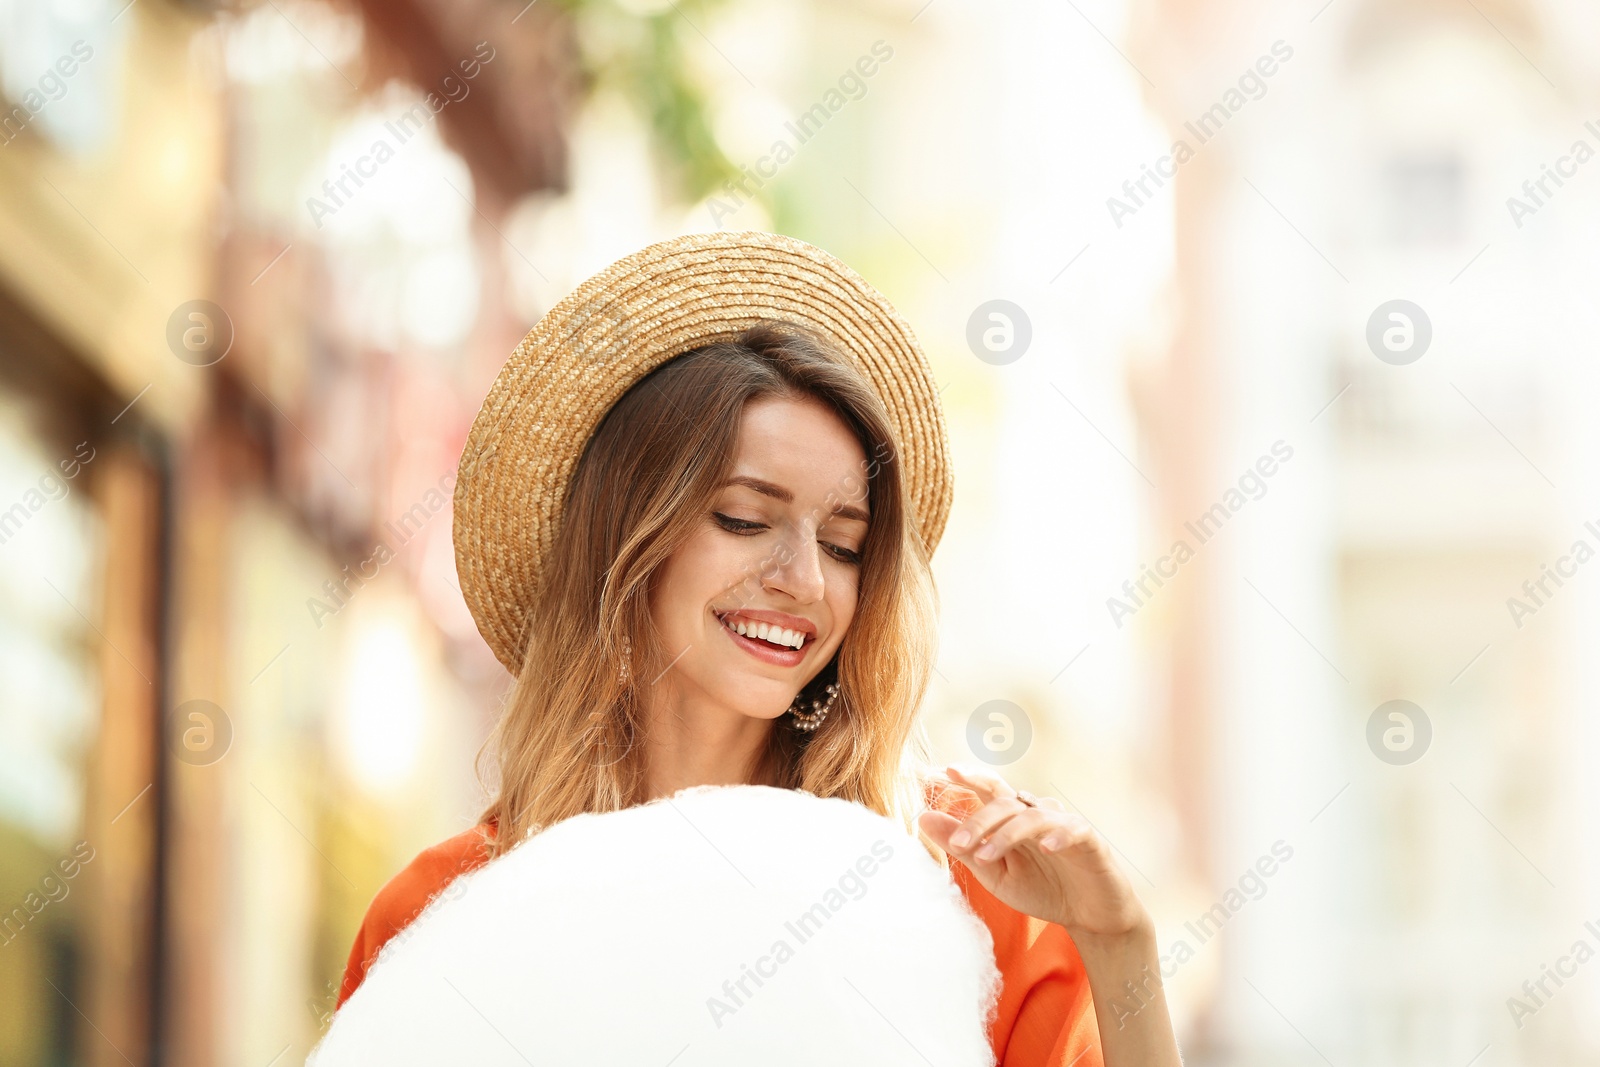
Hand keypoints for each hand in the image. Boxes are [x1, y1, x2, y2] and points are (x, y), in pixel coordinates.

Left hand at [917, 764, 1146, 939]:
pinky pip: (1073, 830)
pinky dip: (1058, 836)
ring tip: (985, 856)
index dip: (967, 776)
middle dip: (977, 821)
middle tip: (956, 845)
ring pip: (1032, 815)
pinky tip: (1045, 848)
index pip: (988, 788)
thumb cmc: (1042, 889)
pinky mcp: (1090, 840)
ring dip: (1006, 834)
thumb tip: (922, 817)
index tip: (941, 771)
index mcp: (1013, 817)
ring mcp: (1064, 824)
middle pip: (1004, 802)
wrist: (1090, 917)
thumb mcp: (994, 873)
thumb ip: (963, 847)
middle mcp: (1037, 812)